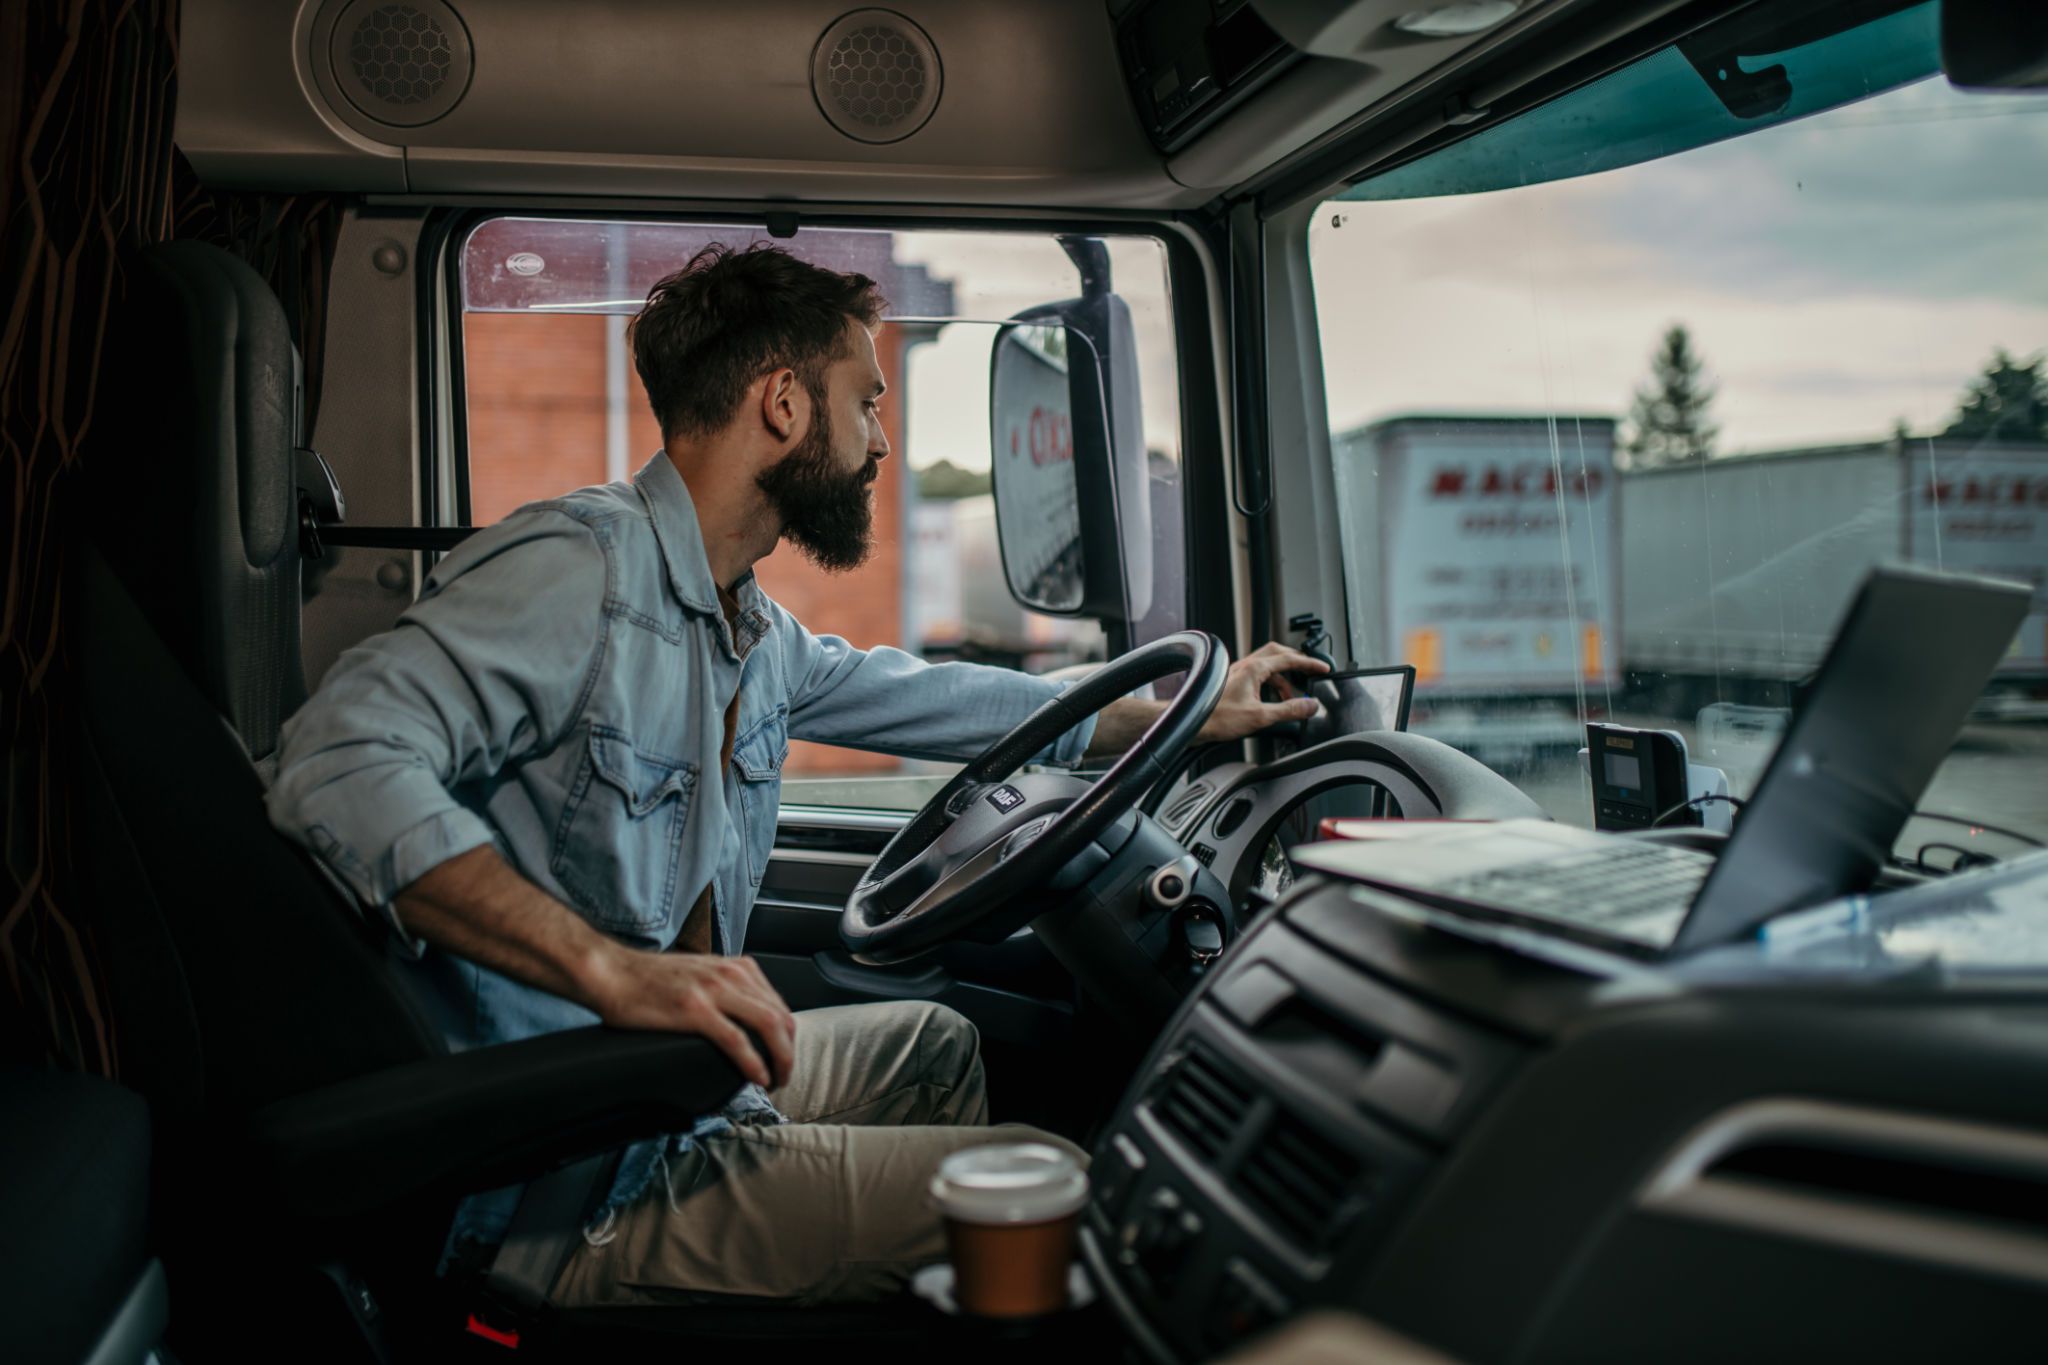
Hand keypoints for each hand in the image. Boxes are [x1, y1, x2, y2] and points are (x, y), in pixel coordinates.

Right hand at [588, 948, 796, 1089]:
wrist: (613, 972)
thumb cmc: (649, 978)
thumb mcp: (701, 975)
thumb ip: (726, 990)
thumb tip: (745, 1019)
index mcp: (735, 967)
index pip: (779, 1004)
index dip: (788, 1037)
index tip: (783, 1057)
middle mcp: (730, 974)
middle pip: (781, 1017)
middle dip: (789, 1052)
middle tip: (784, 1076)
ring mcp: (714, 990)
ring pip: (768, 1026)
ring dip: (780, 1059)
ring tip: (776, 1081)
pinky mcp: (695, 1009)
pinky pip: (737, 1040)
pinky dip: (753, 1062)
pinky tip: (757, 1077)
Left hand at [1192, 642, 1329, 743]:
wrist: (1194, 722)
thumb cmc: (1218, 717)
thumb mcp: (1260, 717)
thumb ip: (1289, 710)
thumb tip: (1310, 706)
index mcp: (1254, 668)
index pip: (1289, 659)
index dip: (1310, 664)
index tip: (1323, 668)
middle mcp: (1246, 666)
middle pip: (1278, 654)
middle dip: (1297, 662)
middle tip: (1310, 673)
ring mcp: (1239, 673)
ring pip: (1268, 666)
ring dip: (1283, 679)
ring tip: (1292, 698)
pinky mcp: (1234, 682)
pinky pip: (1259, 676)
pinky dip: (1272, 685)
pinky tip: (1273, 701)